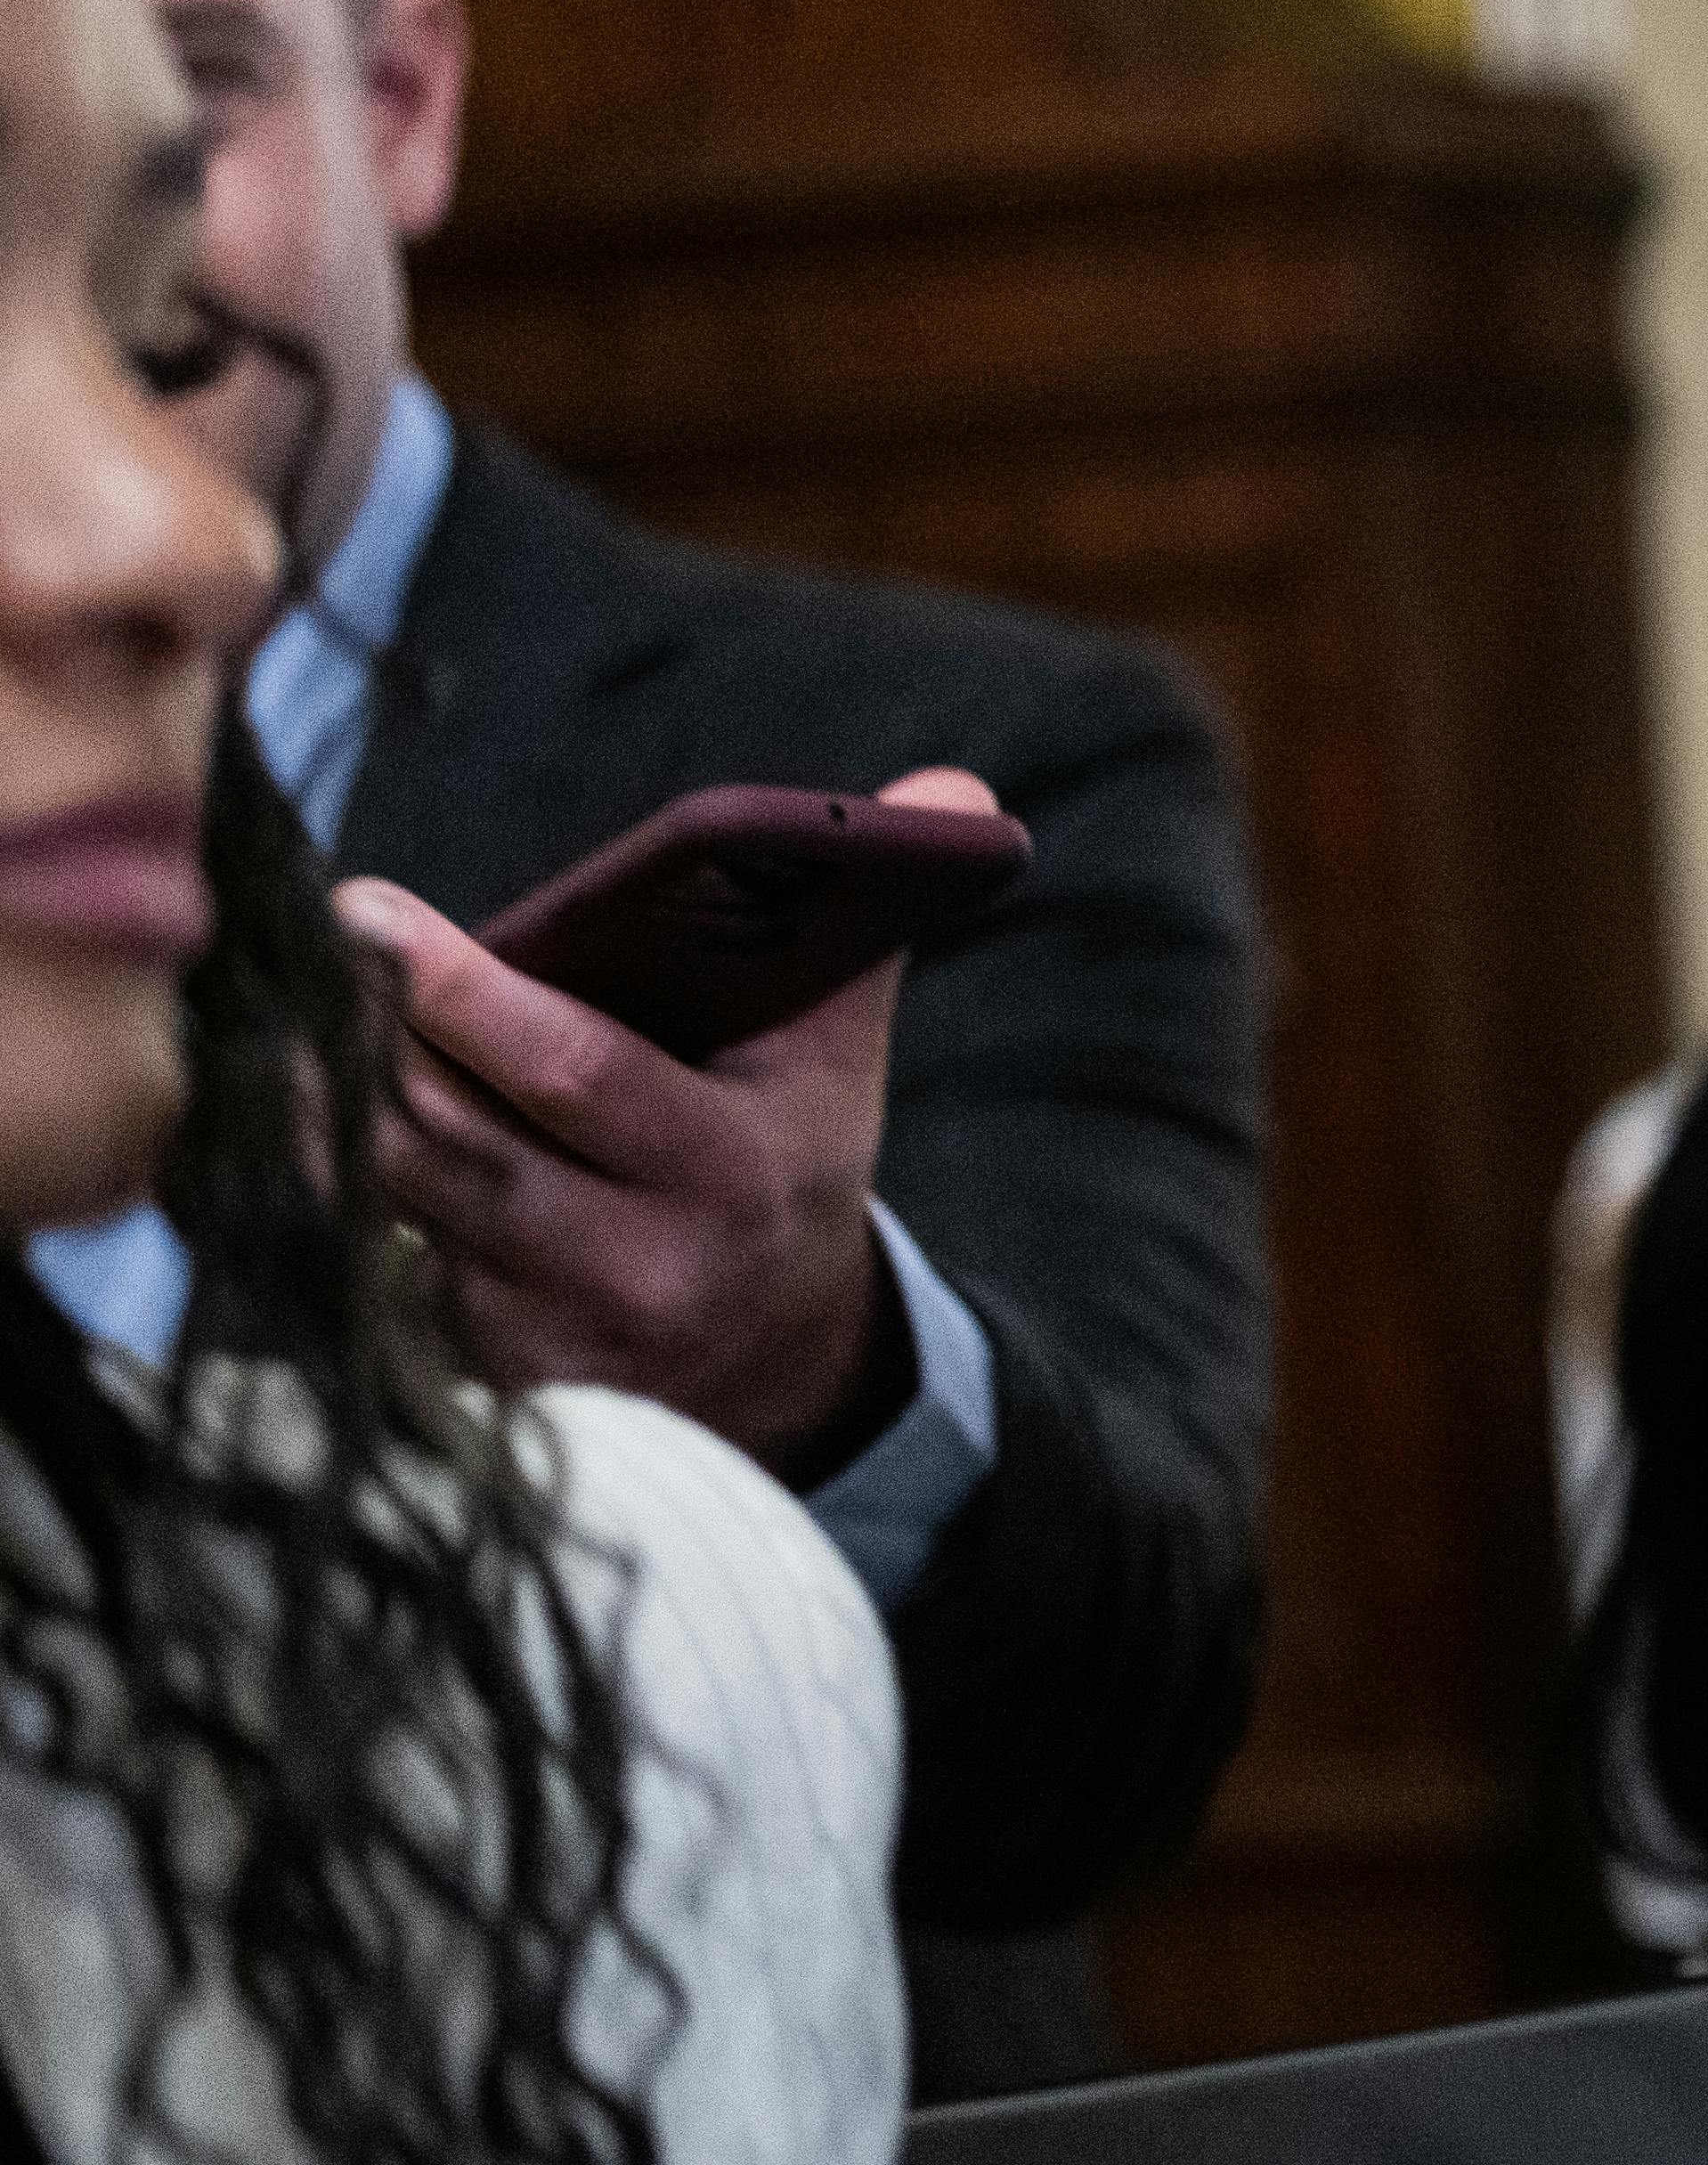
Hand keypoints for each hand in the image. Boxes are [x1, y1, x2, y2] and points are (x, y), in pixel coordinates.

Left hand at [338, 765, 992, 1477]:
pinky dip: (352, 1190)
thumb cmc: (792, 1159)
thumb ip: (864, 923)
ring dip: (339, 1105)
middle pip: (449, 1136)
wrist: (785, 1358)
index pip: (572, 1069)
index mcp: (733, 1174)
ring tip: (305, 1028)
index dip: (457, 988)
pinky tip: (339, 1133)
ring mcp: (559, 1335)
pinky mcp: (489, 1374)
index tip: (365, 906)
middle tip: (315, 952)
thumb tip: (945, 790)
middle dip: (371, 1037)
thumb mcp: (838, 1055)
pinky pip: (381, 1263)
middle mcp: (643, 1268)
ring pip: (394, 1196)